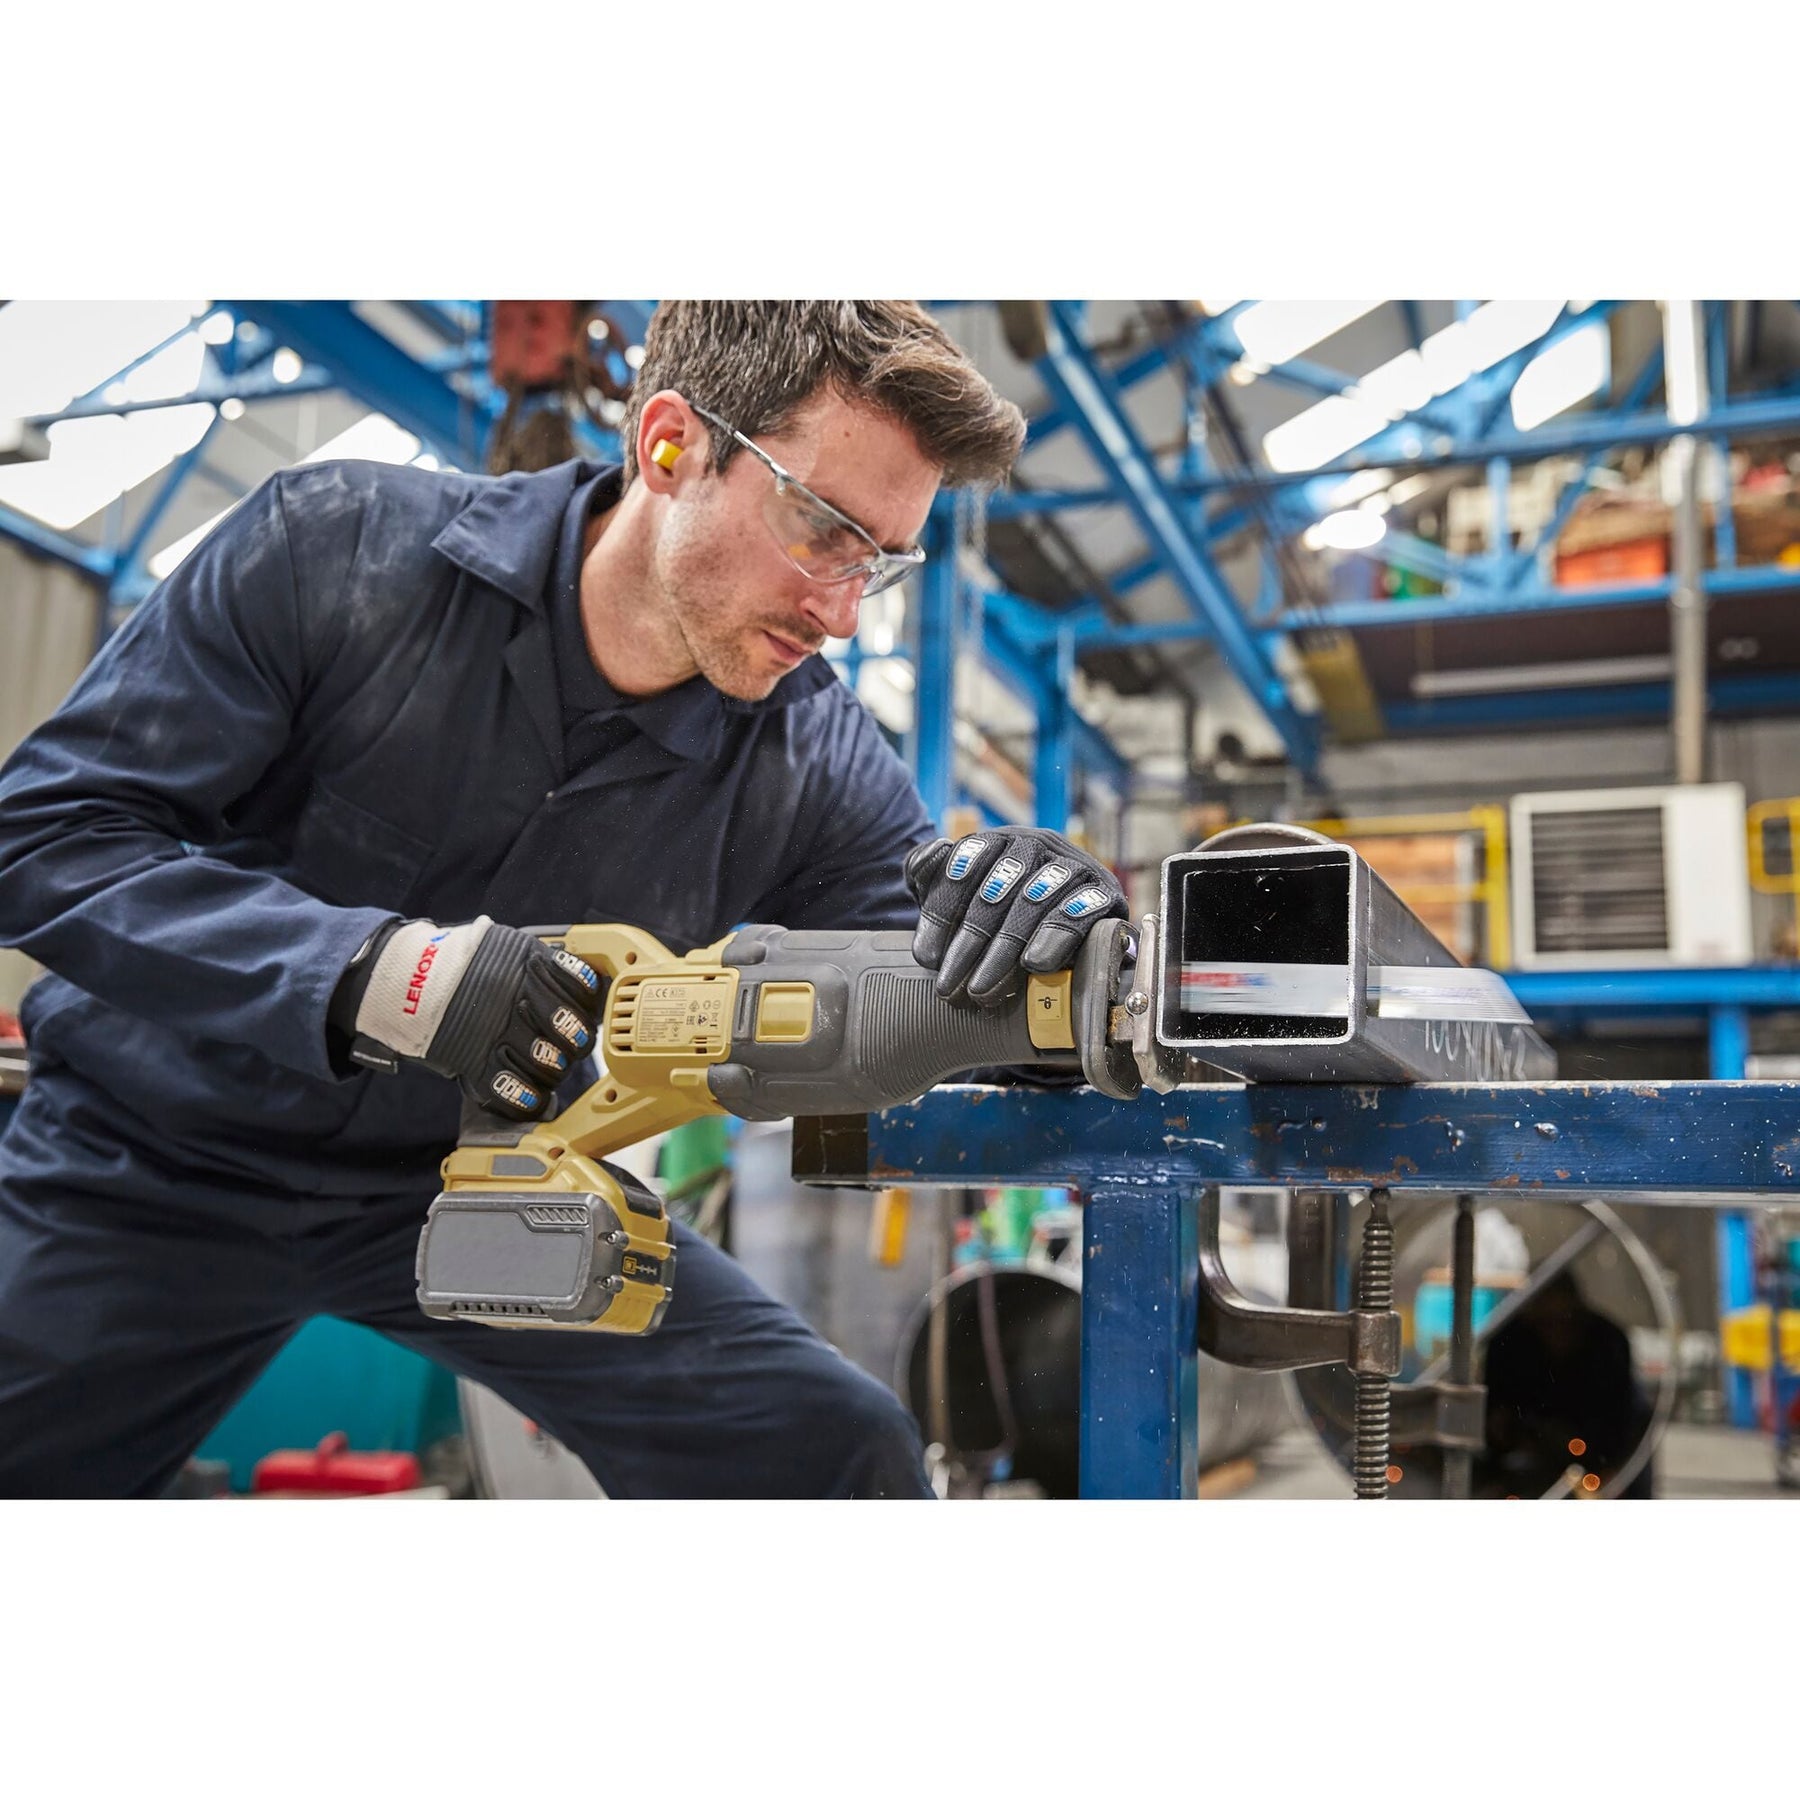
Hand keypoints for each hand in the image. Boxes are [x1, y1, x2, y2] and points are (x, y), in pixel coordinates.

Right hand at [333, 916, 601, 1119]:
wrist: (406, 978)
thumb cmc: (461, 962)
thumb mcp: (508, 946)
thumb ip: (544, 962)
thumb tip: (578, 980)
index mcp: (531, 967)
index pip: (585, 991)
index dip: (587, 1008)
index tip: (582, 1015)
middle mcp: (519, 1001)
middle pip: (574, 1036)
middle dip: (574, 1046)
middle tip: (565, 1047)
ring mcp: (498, 1034)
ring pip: (550, 1067)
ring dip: (554, 1073)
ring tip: (546, 1069)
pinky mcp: (475, 1063)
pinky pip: (514, 1093)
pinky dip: (529, 1101)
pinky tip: (534, 1099)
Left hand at [904, 826, 1126, 1005]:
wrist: (1071, 919)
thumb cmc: (1002, 908)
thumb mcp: (959, 889)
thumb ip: (930, 871)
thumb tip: (927, 856)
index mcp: (996, 841)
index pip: (961, 869)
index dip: (940, 914)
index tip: (925, 958)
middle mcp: (1034, 845)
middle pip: (995, 892)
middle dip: (968, 943)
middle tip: (949, 986)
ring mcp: (1071, 865)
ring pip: (1034, 901)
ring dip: (1004, 948)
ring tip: (982, 988)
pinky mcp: (1104, 891)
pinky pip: (1082, 909)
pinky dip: (1056, 935)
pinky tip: (1035, 963)